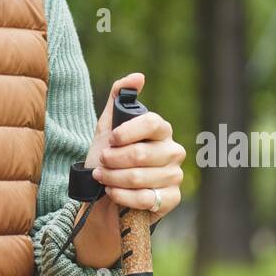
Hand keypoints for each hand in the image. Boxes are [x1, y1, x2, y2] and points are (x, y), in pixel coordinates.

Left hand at [72, 73, 185, 267]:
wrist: (104, 195)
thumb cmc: (108, 158)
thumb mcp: (107, 125)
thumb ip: (119, 96)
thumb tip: (138, 77)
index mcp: (160, 130)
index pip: (153, 123)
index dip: (128, 132)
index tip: (110, 140)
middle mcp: (172, 151)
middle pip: (142, 154)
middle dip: (113, 160)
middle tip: (101, 162)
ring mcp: (174, 176)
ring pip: (139, 177)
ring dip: (113, 178)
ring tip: (101, 176)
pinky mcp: (171, 198)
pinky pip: (145, 198)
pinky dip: (122, 195)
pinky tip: (111, 192)